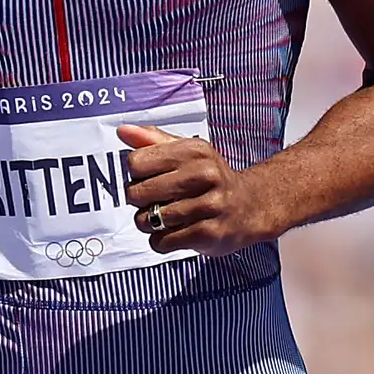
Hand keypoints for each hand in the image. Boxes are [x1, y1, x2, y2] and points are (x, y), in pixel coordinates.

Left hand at [118, 126, 277, 256]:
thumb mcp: (187, 153)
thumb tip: (123, 131)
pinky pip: (162, 241)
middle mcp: (204, 174)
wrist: (250, 207)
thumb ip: (153, 141)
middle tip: (154, 201)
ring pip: (148, 220)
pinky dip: (161, 241)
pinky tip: (175, 232)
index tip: (150, 178)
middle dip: (138, 201)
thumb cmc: (211, 179)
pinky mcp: (209, 234)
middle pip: (137, 192)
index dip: (136, 174)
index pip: (136, 163)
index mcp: (194, 150)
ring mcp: (209, 205)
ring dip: (149, 223)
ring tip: (165, 218)